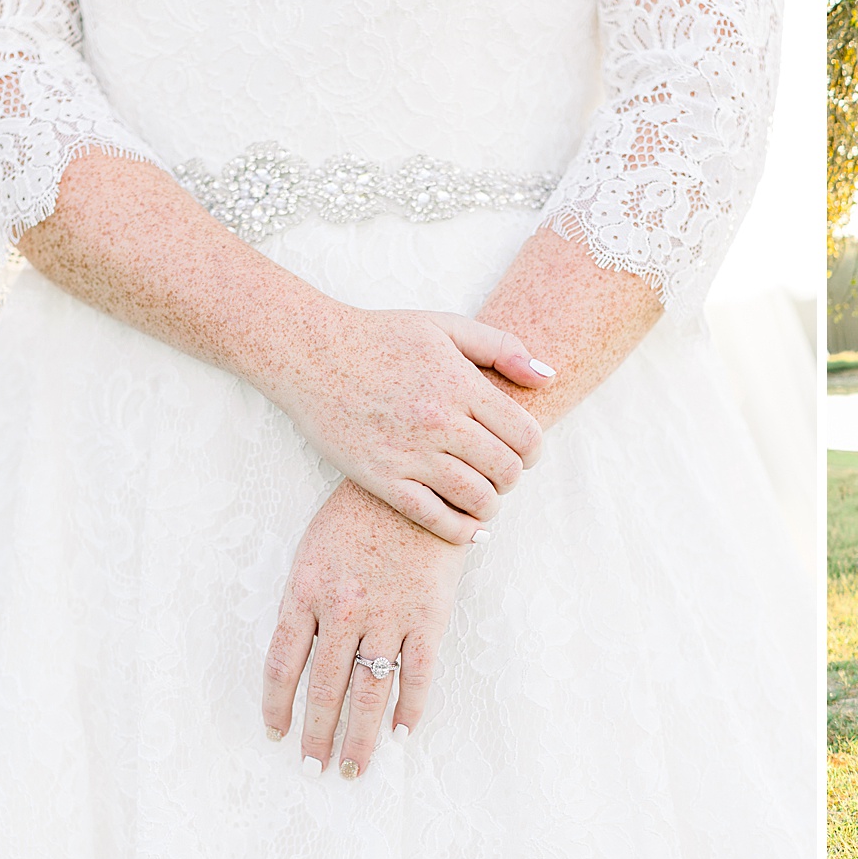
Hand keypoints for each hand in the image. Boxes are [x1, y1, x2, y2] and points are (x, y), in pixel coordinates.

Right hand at [258, 301, 552, 543]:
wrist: (308, 353)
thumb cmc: (381, 336)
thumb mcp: (446, 326)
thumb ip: (502, 347)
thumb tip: (548, 376)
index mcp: (460, 385)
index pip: (525, 434)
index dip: (534, 450)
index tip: (524, 452)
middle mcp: (438, 422)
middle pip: (506, 470)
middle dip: (513, 477)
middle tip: (501, 473)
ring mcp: (409, 453)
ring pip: (476, 498)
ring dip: (491, 505)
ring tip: (484, 496)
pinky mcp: (381, 478)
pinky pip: (434, 519)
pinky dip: (462, 532)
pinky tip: (471, 530)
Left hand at [262, 480, 466, 777]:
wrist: (424, 478)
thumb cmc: (364, 510)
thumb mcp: (317, 548)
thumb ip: (307, 599)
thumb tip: (299, 652)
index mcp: (307, 591)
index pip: (283, 664)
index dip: (277, 706)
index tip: (276, 733)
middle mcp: (343, 610)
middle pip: (325, 688)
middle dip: (318, 734)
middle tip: (314, 768)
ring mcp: (388, 614)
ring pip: (369, 690)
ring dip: (360, 736)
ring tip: (354, 769)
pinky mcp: (429, 614)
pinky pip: (418, 672)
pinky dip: (410, 707)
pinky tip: (402, 733)